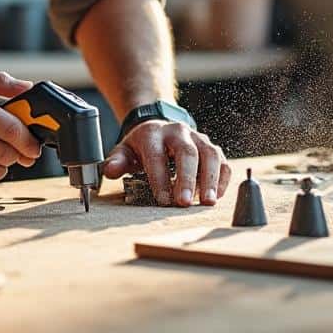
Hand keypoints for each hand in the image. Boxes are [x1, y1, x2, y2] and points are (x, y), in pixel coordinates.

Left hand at [102, 121, 229, 206]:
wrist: (159, 129)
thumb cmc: (141, 147)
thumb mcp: (124, 151)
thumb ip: (117, 161)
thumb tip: (110, 171)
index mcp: (153, 133)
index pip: (157, 155)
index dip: (159, 178)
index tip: (162, 200)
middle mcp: (178, 132)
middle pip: (187, 152)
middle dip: (186, 179)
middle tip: (184, 203)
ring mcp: (198, 138)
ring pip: (210, 154)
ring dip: (211, 179)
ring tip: (208, 202)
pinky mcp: (212, 148)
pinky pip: (222, 161)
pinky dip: (222, 179)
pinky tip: (217, 196)